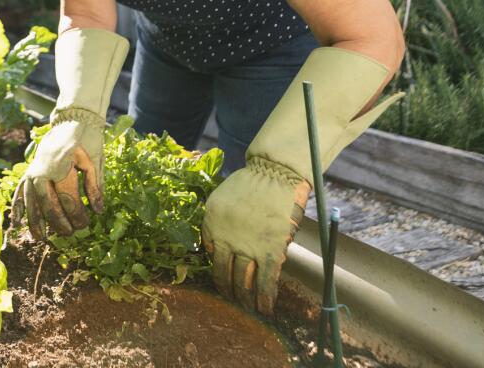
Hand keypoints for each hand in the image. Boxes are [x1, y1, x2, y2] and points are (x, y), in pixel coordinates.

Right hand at [10, 119, 104, 240]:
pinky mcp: (25, 176)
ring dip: (36, 222)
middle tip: (69, 233)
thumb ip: (94, 187)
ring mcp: (31, 175)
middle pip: (49, 204)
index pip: (68, 199)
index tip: (85, 224)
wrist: (64, 127)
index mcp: (60, 169)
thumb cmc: (80, 146)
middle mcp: (41, 173)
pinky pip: (19, 194)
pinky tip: (16, 224)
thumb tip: (98, 211)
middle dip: (59, 222)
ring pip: (32, 203)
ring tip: (41, 238)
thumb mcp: (91, 163)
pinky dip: (17, 209)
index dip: (77, 215)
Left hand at [201, 156, 309, 314]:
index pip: (209, 253)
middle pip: (223, 272)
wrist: (274, 174)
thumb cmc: (249, 184)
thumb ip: (216, 223)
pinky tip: (265, 309)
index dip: (217, 266)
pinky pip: (265, 281)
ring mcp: (248, 247)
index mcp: (210, 224)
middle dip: (227, 290)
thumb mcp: (220, 200)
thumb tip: (217, 247)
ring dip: (244, 298)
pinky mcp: (270, 252)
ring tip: (247, 308)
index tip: (222, 275)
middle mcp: (225, 238)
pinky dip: (265, 298)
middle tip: (231, 300)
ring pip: (243, 281)